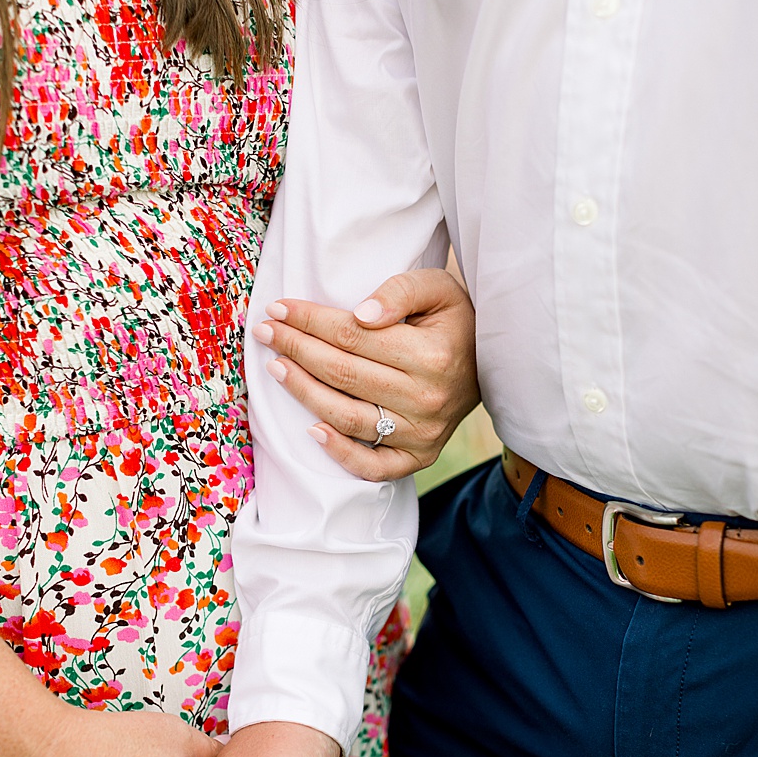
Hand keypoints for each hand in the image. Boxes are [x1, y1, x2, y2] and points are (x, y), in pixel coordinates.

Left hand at [252, 266, 479, 479]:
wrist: (491, 363)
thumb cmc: (454, 320)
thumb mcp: (437, 289)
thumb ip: (400, 292)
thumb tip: (360, 314)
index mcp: (432, 355)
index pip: (352, 335)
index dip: (309, 321)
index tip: (278, 309)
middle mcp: (427, 398)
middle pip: (342, 373)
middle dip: (296, 349)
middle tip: (266, 332)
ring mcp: (422, 433)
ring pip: (347, 416)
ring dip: (303, 392)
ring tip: (276, 367)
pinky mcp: (418, 456)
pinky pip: (373, 466)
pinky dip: (340, 453)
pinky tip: (310, 430)